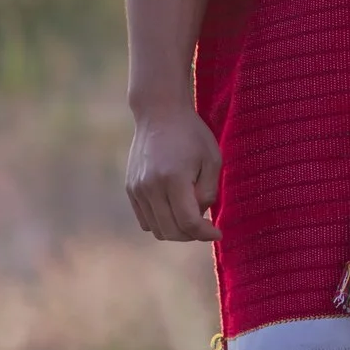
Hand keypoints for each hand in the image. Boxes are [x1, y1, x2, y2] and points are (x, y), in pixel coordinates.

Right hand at [126, 104, 221, 241]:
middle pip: (170, 231)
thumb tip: (200, 216)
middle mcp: (150, 187)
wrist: (159, 114)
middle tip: (206, 226)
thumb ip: (208, 191)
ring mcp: (137, 189)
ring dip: (176, 230)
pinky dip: (161, 222)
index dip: (205, 234)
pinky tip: (175, 208)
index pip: (188, 222)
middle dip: (192, 235)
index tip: (218, 233)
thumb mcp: (212, 159)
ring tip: (191, 214)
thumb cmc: (192, 134)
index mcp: (173, 179)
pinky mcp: (130, 189)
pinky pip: (145, 220)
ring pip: (156, 229)